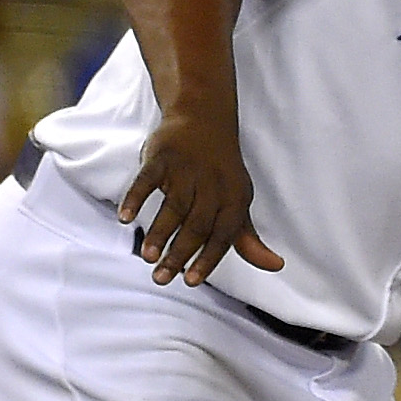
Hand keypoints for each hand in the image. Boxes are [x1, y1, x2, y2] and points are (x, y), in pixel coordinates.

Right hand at [119, 108, 283, 284]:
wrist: (204, 119)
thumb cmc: (221, 171)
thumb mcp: (238, 201)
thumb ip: (247, 237)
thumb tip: (275, 265)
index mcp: (235, 199)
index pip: (223, 235)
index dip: (207, 259)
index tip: (190, 281)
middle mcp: (213, 185)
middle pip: (196, 225)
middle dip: (179, 254)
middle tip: (161, 278)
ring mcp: (186, 169)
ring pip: (174, 206)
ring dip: (160, 233)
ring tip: (148, 257)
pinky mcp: (162, 156)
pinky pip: (147, 179)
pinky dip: (135, 197)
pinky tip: (125, 218)